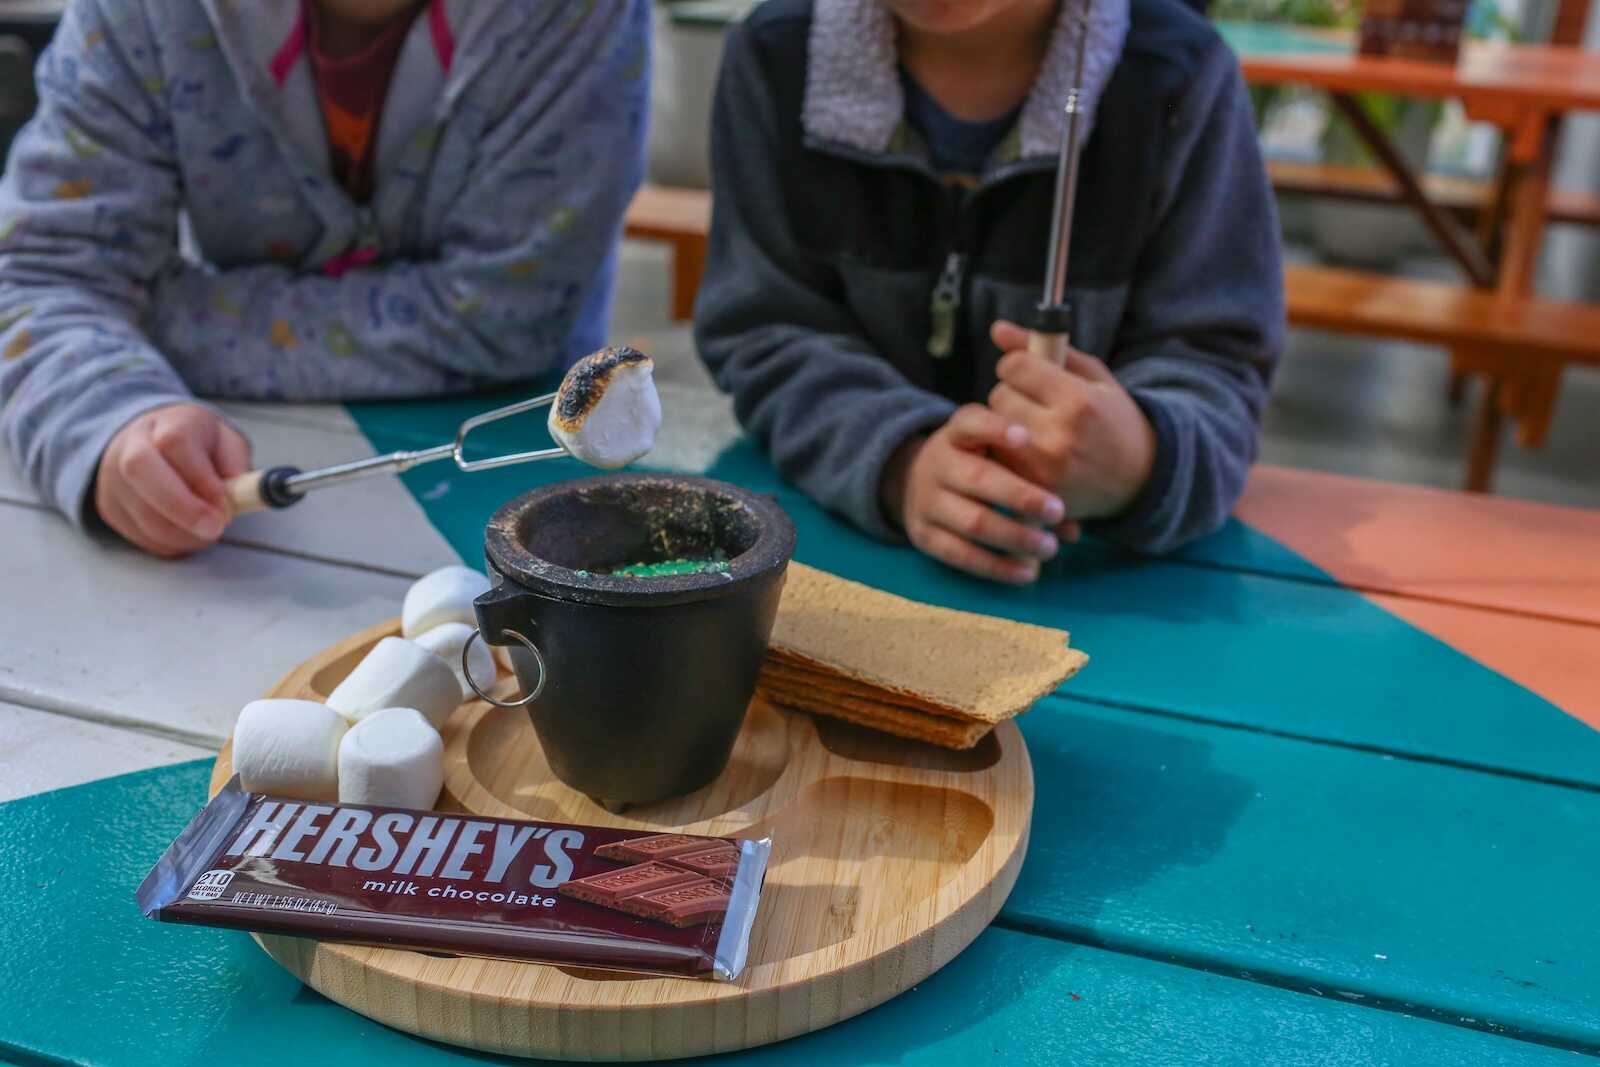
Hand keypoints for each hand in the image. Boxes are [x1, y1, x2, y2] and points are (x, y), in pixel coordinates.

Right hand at [94, 404, 251, 557]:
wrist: (151, 443)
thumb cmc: (197, 445)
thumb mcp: (227, 443)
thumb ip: (236, 463)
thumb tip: (240, 492)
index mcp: (168, 422)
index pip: (175, 442)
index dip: (201, 477)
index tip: (226, 503)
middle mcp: (132, 445)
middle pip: (141, 470)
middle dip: (182, 507)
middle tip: (214, 528)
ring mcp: (113, 477)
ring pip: (141, 511)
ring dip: (182, 533)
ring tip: (208, 531)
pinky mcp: (110, 508)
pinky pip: (139, 535)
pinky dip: (170, 543)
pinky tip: (188, 533)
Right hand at [881, 404, 1069, 584]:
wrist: (915, 482)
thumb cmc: (976, 464)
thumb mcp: (992, 454)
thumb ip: (1029, 474)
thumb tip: (1073, 527)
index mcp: (955, 435)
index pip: (969, 422)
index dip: (995, 428)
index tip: (1026, 436)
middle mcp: (937, 464)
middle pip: (978, 478)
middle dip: (1022, 497)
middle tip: (1057, 511)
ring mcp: (926, 501)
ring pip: (973, 522)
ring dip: (1016, 537)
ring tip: (1049, 547)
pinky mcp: (923, 535)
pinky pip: (960, 555)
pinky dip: (996, 566)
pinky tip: (1028, 572)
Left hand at [987, 321, 1156, 520]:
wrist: (1138, 478)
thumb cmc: (1113, 418)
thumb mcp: (1092, 376)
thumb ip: (1046, 347)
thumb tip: (997, 328)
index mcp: (1078, 400)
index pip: (1015, 367)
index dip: (1018, 365)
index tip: (1028, 372)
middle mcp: (1059, 434)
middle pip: (999, 395)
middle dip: (1012, 393)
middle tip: (1035, 402)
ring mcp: (1043, 467)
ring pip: (993, 427)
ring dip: (1005, 421)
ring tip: (1033, 426)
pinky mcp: (1032, 489)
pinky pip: (997, 456)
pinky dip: (1006, 450)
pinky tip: (1029, 450)